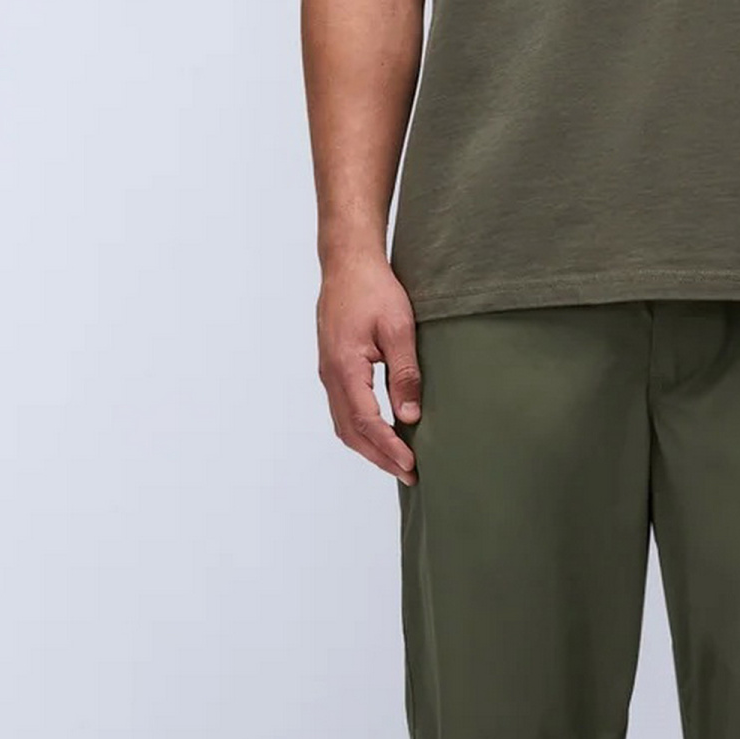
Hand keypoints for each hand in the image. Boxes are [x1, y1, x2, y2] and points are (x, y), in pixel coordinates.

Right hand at [318, 252, 422, 481]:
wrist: (347, 264)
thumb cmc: (373, 289)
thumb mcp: (399, 328)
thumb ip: (405, 372)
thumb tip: (410, 415)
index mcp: (344, 368)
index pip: (367, 421)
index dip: (388, 447)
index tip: (411, 465)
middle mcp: (331, 376)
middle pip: (351, 432)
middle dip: (379, 457)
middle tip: (409, 474)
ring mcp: (328, 373)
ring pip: (344, 425)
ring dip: (369, 447)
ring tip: (397, 462)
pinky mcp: (333, 368)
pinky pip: (343, 410)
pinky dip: (361, 430)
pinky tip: (381, 434)